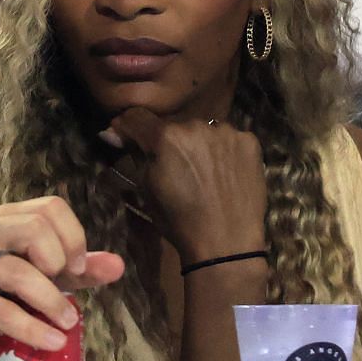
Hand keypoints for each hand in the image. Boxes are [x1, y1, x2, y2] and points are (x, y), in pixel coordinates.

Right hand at [0, 196, 123, 360]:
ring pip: (19, 271)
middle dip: (62, 262)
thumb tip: (117, 265)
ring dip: (52, 302)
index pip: (51, 208)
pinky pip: (2, 310)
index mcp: (6, 220)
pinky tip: (52, 341)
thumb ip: (74, 271)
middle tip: (69, 289)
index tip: (79, 269)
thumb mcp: (36, 279)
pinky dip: (33, 329)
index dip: (73, 237)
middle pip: (36, 228)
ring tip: (67, 324)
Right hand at [102, 107, 266, 261]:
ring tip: (200, 169)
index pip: (137, 116)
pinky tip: (222, 171)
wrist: (226, 244)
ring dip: (195, 143)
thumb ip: (133, 154)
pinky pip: (228, 138)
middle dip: (166, 139)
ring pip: (201, 129)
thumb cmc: (179, 221)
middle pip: (172, 124)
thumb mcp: (146, 188)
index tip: (125, 137)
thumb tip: (112, 132)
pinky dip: (221, 149)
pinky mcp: (249, 142)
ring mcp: (226, 131)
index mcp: (165, 136)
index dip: (126, 126)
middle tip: (169, 163)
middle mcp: (196, 125)